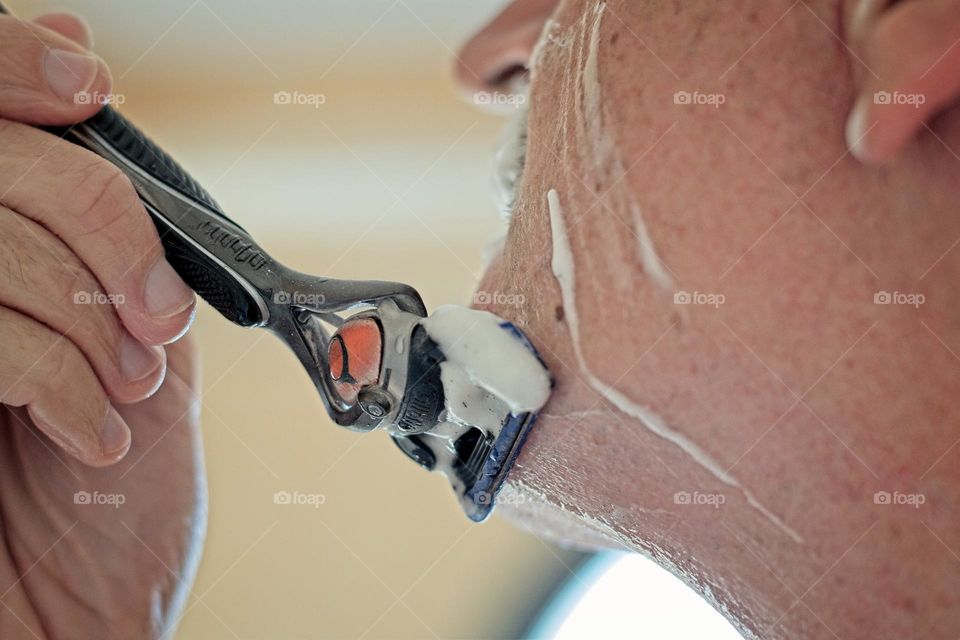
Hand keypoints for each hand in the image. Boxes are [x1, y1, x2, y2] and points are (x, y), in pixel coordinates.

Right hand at [0, 12, 204, 637]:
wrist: (81, 634)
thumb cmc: (112, 525)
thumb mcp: (148, 378)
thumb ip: (134, 277)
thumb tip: (129, 174)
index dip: (8, 60)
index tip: (82, 79)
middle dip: (94, 216)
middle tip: (153, 312)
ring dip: (82, 306)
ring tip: (125, 383)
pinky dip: (57, 371)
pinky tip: (91, 427)